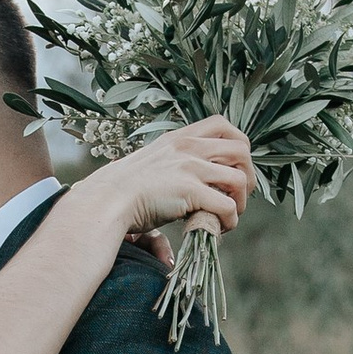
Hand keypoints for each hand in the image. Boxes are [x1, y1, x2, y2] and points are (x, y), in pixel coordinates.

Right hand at [81, 116, 252, 244]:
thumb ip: (173, 165)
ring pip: (239, 180)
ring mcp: (190, 167)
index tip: (232, 167)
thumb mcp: (151, 164)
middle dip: (247, 175)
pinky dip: (230, 220)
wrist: (106, 201)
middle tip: (237, 196)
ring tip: (229, 216)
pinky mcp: (190, 191)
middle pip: (241, 149)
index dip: (237, 145)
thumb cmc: (122, 190)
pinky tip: (219, 228)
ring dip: (241, 202)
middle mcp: (188, 147)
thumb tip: (190, 187)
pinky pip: (227, 206)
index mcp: (179, 138)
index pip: (222, 125)